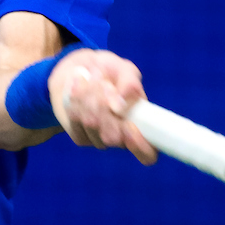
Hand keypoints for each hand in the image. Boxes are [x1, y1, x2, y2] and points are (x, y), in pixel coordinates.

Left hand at [50, 49, 157, 165]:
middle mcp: (121, 139)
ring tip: (93, 77)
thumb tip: (123, 101)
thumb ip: (130, 82)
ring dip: (91, 96)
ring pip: (92, 125)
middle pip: (114, 137)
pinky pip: (76, 120)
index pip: (148, 154)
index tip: (129, 126)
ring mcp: (99, 140)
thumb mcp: (126, 70)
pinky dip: (77, 98)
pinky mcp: (80, 136)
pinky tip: (79, 85)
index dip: (140, 146)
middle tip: (106, 84)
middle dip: (106, 107)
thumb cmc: (111, 72)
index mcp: (142, 126)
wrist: (84, 72)